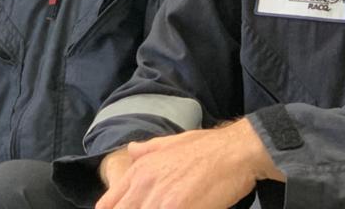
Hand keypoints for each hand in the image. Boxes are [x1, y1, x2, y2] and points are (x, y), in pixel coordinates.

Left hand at [96, 120, 282, 208]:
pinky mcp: (178, 208)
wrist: (236, 151)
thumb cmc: (207, 147)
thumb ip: (147, 150)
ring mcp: (160, 199)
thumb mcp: (170, 142)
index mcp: (139, 170)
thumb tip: (131, 150)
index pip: (108, 204)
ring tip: (171, 208)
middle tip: (158, 208)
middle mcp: (144, 184)